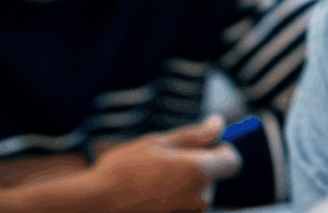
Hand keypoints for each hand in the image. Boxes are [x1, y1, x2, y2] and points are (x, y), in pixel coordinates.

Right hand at [87, 113, 241, 211]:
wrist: (95, 206)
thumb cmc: (123, 171)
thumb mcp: (158, 143)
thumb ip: (194, 135)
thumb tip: (219, 124)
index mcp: (199, 171)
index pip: (233, 159)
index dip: (221, 149)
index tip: (202, 146)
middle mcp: (201, 199)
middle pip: (214, 177)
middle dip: (197, 168)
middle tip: (164, 164)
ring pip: (199, 194)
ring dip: (185, 186)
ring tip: (153, 183)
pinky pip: (185, 207)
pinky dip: (175, 200)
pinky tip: (151, 198)